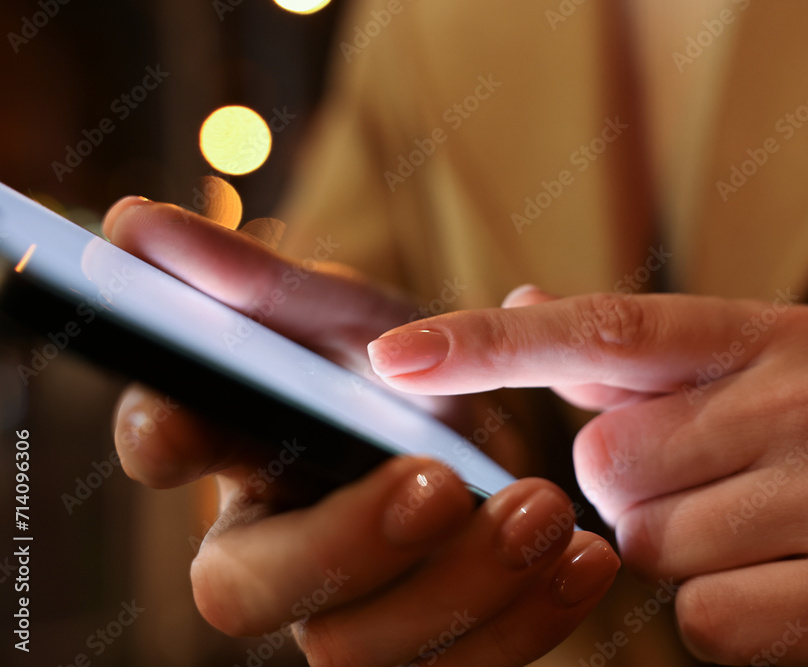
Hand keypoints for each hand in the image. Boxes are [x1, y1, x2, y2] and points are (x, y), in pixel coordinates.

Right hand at [101, 200, 619, 665]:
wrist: (485, 423)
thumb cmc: (398, 363)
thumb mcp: (346, 312)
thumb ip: (256, 280)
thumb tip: (129, 222)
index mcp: (236, 446)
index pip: (163, 447)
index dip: (162, 434)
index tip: (188, 419)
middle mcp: (272, 545)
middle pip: (249, 589)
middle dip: (346, 541)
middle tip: (438, 482)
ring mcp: (345, 610)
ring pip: (358, 650)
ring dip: (460, 585)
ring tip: (544, 511)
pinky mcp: (425, 650)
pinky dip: (529, 620)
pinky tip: (585, 560)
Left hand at [367, 286, 807, 665]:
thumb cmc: (800, 461)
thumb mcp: (728, 390)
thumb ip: (622, 357)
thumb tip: (521, 297)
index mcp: (773, 333)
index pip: (606, 327)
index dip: (488, 342)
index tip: (390, 356)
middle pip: (607, 461)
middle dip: (626, 492)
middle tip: (706, 488)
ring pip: (646, 542)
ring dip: (670, 551)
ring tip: (748, 533)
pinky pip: (703, 614)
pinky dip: (717, 612)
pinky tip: (780, 587)